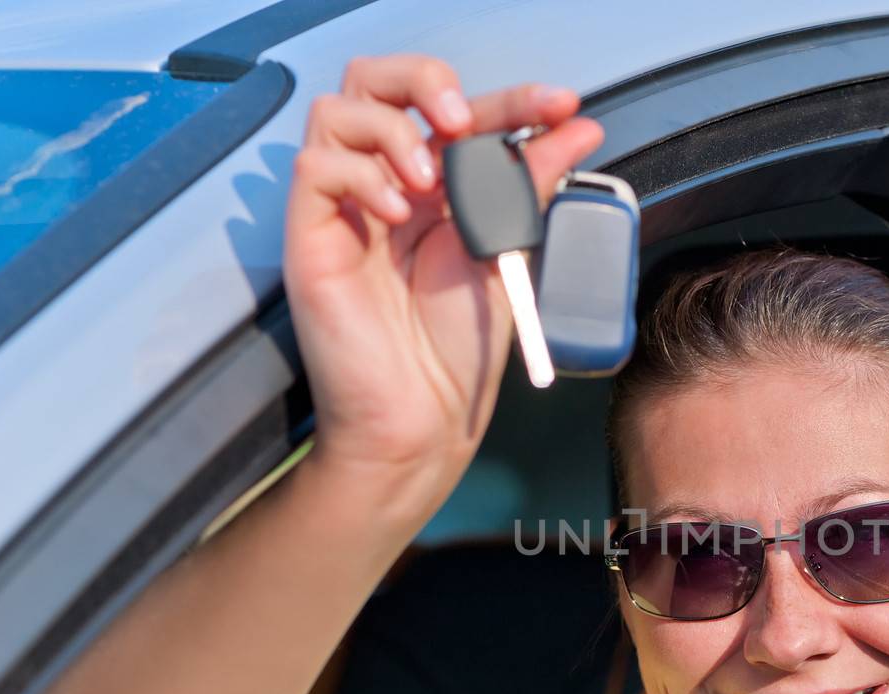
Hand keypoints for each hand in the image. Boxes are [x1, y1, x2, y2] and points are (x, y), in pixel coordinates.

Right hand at [284, 55, 603, 521]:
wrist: (425, 415)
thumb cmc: (457, 349)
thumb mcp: (506, 252)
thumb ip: (532, 185)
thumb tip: (578, 128)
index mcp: (437, 186)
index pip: (459, 113)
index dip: (510, 98)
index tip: (559, 104)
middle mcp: (387, 185)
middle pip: (377, 81)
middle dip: (425, 82)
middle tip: (463, 120)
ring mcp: (346, 207)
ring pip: (338, 109)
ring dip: (392, 130)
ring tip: (429, 184)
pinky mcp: (310, 234)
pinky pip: (315, 166)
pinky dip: (362, 175)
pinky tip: (396, 215)